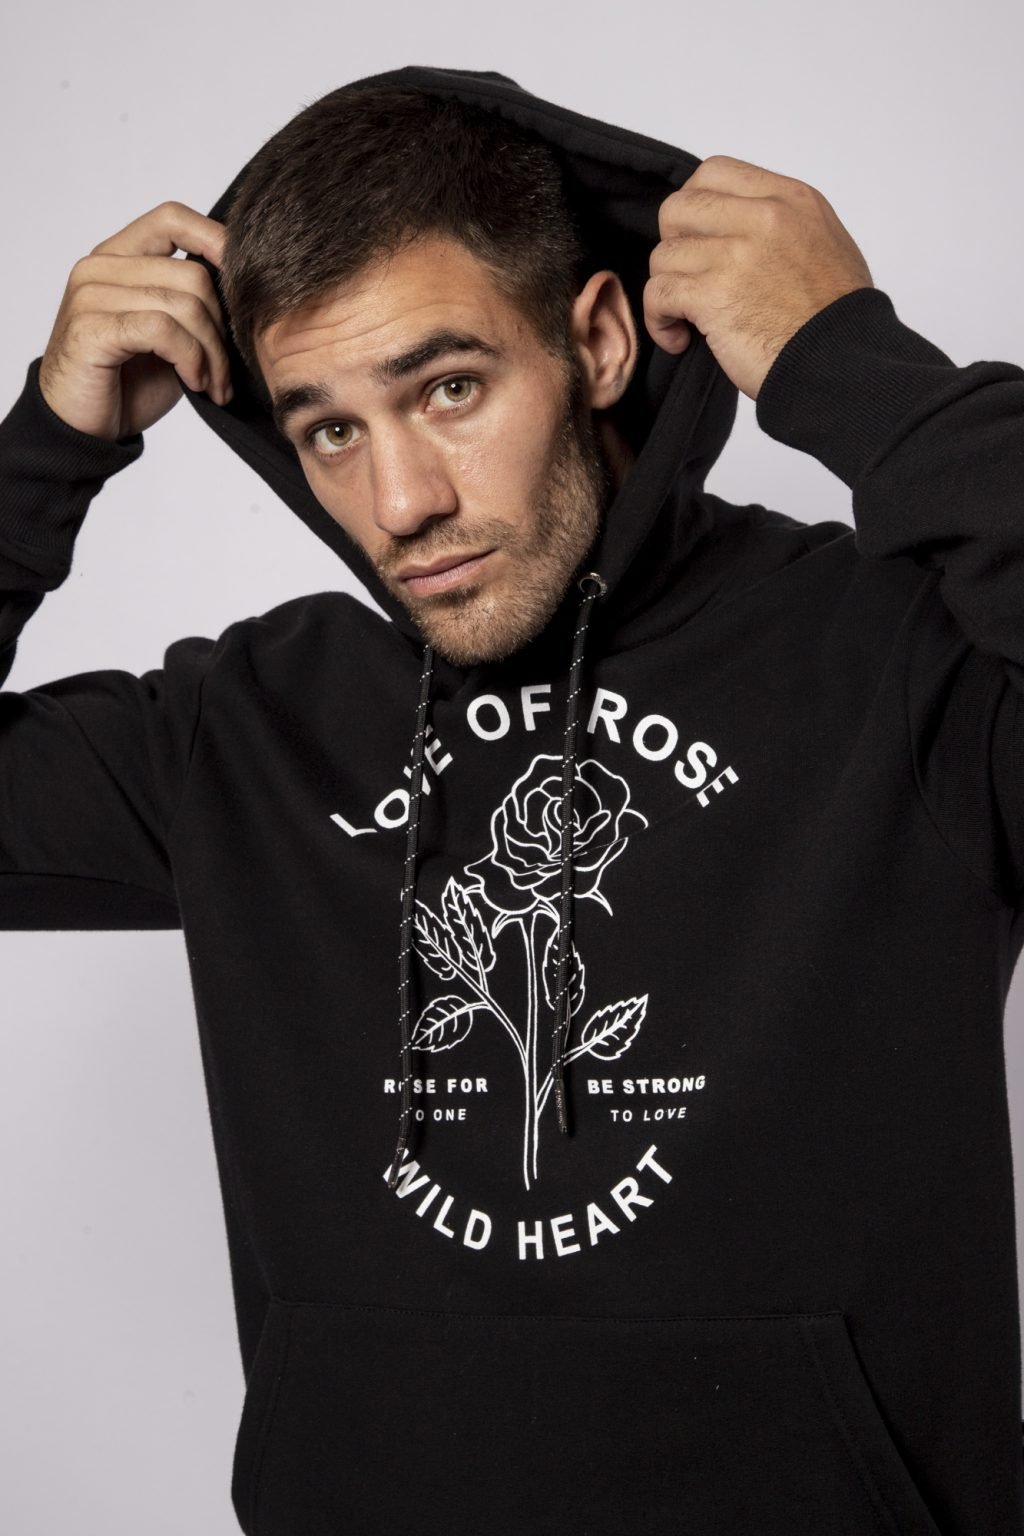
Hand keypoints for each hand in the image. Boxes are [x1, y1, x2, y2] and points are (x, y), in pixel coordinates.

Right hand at [38, 201, 229, 441]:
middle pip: (193, 274)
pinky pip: (163, 329)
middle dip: (224, 329)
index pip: (173, 219)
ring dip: (212, 353)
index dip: (217, 242)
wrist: (82, 429)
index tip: (245, 289)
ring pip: (184, 303)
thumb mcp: (170, 338)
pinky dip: (191, 359)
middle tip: (226, 372)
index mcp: (119, 258)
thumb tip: (247, 289)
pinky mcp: (91, 327)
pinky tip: (194, 383)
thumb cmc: (127, 384)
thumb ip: (194, 305)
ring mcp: (91, 294)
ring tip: (213, 385)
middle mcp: (100, 267)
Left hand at [643, 155, 874, 400]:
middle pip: (679, 207)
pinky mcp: (713, 295)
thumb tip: (738, 230)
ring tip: (686, 318)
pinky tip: (678, 337)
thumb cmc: (837, 320)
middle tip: (691, 278)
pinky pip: (657, 293)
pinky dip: (658, 320)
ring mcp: (736, 254)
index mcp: (791, 199)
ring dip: (667, 289)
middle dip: (674, 245)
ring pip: (664, 254)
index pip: (715, 172)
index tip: (699, 239)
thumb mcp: (826, 244)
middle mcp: (764, 217)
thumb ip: (782, 225)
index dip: (694, 206)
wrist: (842, 364)